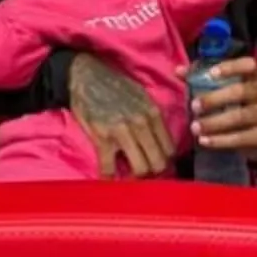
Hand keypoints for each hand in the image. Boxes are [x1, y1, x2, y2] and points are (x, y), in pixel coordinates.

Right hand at [69, 54, 174, 177]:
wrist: (86, 76)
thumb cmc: (113, 87)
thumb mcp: (142, 97)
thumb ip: (150, 119)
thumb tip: (157, 141)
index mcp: (153, 114)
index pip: (169, 149)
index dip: (164, 162)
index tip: (155, 166)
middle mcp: (142, 123)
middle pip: (158, 163)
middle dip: (153, 174)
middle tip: (143, 177)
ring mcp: (122, 132)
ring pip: (141, 169)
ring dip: (135, 178)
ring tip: (128, 177)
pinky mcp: (102, 138)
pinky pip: (110, 168)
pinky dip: (109, 178)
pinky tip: (108, 180)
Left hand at [184, 57, 256, 160]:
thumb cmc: (238, 107)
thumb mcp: (222, 91)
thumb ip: (200, 79)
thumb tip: (178, 71)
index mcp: (254, 78)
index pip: (249, 65)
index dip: (232, 67)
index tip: (211, 73)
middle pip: (243, 91)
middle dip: (216, 98)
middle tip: (194, 106)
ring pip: (242, 116)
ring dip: (215, 122)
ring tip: (195, 127)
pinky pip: (243, 138)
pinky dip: (222, 140)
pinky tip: (205, 141)